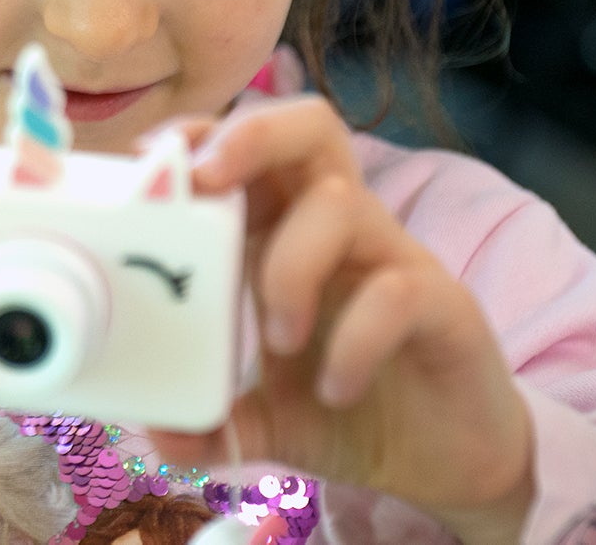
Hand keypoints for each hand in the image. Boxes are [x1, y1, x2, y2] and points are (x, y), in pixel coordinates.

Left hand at [145, 83, 532, 540]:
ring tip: (280, 342)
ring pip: (344, 202)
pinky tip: (335, 388)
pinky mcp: (446, 306)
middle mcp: (340, 231)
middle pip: (310, 130)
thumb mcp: (263, 420)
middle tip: (203, 182)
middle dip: (250, 136)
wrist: (448, 465)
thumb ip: (210, 421)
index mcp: (287, 233)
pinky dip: (354, 340)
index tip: (147, 160)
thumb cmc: (350, 407)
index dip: (203, 135)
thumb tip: (157, 433)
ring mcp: (394, 260)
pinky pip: (400, 292)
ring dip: (291, 266)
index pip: (251, 148)